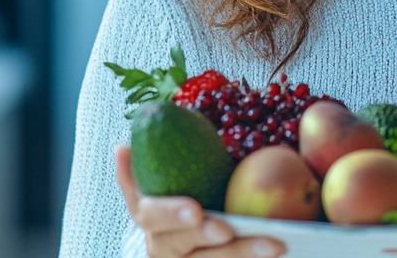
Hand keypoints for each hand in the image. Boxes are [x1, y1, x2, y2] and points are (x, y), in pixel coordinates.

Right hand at [116, 146, 285, 257]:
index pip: (151, 215)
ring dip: (243, 254)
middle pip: (179, 244)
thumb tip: (120, 149)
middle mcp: (160, 246)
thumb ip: (141, 167)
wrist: (186, 240)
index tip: (195, 209)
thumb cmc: (176, 199)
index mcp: (148, 218)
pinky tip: (276, 252)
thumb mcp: (159, 182)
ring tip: (275, 245)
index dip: (170, 213)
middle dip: (204, 236)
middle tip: (228, 229)